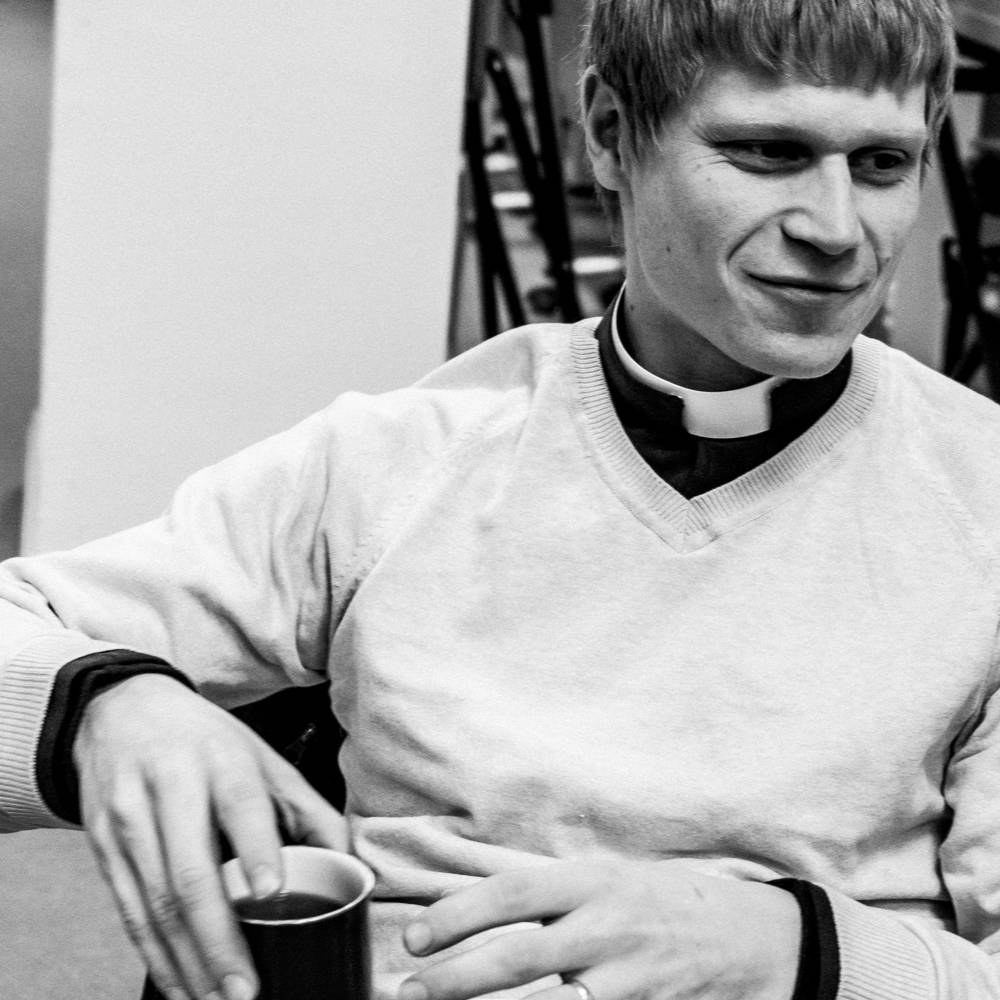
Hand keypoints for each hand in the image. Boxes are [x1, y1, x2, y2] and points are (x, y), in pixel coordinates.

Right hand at [74, 674, 348, 999]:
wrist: (120, 711)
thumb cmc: (207, 742)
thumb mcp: (263, 758)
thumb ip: (307, 810)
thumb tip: (350, 866)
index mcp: (221, 760)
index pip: (240, 805)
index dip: (256, 849)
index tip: (272, 892)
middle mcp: (169, 788)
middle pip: (190, 872)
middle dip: (218, 940)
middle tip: (246, 990)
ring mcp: (128, 820)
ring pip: (154, 905)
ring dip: (187, 964)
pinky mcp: (101, 847)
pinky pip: (128, 913)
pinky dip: (155, 958)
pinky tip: (179, 987)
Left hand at [401, 859, 800, 999]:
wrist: (753, 939)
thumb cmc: (667, 902)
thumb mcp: (609, 878)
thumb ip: (552, 895)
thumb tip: (477, 904)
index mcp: (593, 882)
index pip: (510, 895)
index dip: (456, 917)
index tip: (414, 938)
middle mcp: (606, 929)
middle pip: (516, 959)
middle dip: (453, 980)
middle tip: (410, 992)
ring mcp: (627, 980)